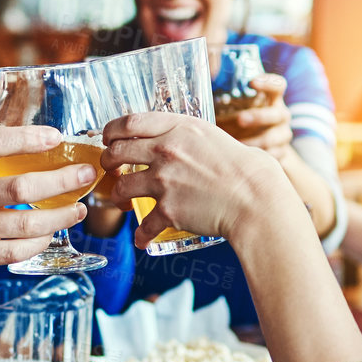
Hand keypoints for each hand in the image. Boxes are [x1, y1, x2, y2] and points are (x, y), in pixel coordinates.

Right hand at [0, 125, 92, 273]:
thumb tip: (37, 142)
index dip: (30, 137)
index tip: (58, 137)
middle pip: (23, 186)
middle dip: (64, 180)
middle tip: (87, 174)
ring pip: (27, 223)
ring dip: (61, 215)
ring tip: (78, 208)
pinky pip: (16, 251)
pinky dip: (39, 241)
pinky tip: (50, 232)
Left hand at [101, 112, 285, 246]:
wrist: (255, 199)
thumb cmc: (245, 168)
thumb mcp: (213, 137)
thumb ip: (189, 136)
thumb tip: (180, 140)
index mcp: (178, 128)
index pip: (130, 122)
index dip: (112, 130)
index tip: (108, 137)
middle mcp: (166, 151)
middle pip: (117, 152)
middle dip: (107, 161)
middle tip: (110, 168)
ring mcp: (164, 181)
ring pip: (121, 187)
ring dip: (117, 196)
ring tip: (122, 202)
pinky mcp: (168, 210)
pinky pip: (143, 225)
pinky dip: (141, 235)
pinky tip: (142, 239)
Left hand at [225, 74, 296, 155]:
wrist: (265, 147)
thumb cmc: (244, 121)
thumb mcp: (239, 108)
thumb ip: (226, 100)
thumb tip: (200, 93)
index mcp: (272, 99)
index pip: (277, 85)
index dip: (268, 83)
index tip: (251, 82)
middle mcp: (281, 115)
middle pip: (276, 113)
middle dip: (257, 116)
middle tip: (240, 119)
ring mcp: (282, 135)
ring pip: (273, 138)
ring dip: (254, 141)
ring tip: (236, 144)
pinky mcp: (281, 153)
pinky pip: (272, 155)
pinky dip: (256, 157)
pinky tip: (243, 159)